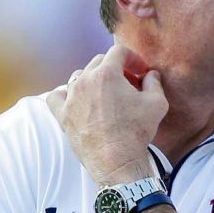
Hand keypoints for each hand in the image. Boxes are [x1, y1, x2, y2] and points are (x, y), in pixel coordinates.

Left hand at [47, 45, 167, 184]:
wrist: (116, 160)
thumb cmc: (136, 132)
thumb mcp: (157, 104)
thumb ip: (154, 83)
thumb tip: (151, 75)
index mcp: (107, 73)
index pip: (118, 52)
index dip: (132, 58)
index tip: (140, 70)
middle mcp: (85, 80)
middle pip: (98, 62)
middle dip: (115, 68)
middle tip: (128, 83)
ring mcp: (70, 98)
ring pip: (79, 76)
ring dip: (93, 79)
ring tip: (105, 93)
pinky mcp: (63, 115)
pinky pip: (57, 96)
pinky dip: (66, 94)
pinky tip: (77, 100)